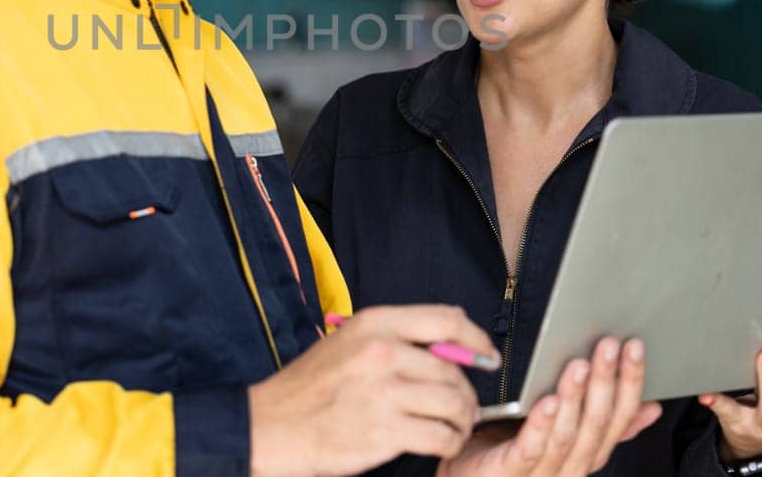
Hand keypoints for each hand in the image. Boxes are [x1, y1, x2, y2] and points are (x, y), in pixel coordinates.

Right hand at [248, 305, 494, 476]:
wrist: (274, 424)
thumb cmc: (311, 386)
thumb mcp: (348, 341)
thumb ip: (396, 339)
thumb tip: (450, 347)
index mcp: (375, 324)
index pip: (447, 320)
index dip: (476, 338)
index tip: (487, 355)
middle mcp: (382, 353)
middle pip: (454, 370)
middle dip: (466, 393)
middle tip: (464, 407)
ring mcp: (383, 394)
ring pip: (454, 404)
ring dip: (462, 420)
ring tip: (455, 426)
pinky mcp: (384, 433)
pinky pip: (441, 437)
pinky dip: (449, 442)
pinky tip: (442, 443)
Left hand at [439, 337, 662, 476]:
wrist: (472, 476)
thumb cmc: (515, 446)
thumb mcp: (566, 429)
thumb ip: (604, 421)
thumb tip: (650, 407)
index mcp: (589, 454)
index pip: (620, 419)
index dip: (630, 383)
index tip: (634, 347)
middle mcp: (572, 467)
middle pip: (596, 424)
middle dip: (605, 382)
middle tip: (608, 346)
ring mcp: (542, 473)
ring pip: (567, 435)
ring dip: (576, 398)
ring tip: (579, 365)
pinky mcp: (511, 472)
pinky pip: (530, 449)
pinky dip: (542, 425)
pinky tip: (548, 401)